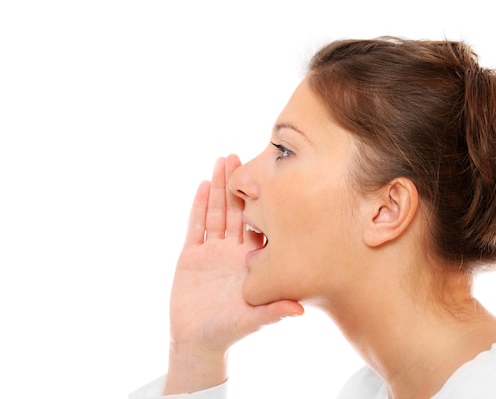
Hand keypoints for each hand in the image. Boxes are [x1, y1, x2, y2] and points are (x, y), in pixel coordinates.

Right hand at [164, 155, 302, 393]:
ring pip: (217, 213)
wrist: (198, 340)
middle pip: (237, 211)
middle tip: (242, 156)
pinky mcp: (192, 255)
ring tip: (223, 160)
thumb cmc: (230, 330)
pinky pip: (197, 227)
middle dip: (238, 184)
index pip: (259, 225)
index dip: (262, 201)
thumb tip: (301, 310)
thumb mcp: (254, 317)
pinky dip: (200, 207)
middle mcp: (234, 251)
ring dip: (220, 187)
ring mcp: (213, 251)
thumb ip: (274, 310)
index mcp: (252, 260)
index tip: (270, 177)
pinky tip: (204, 185)